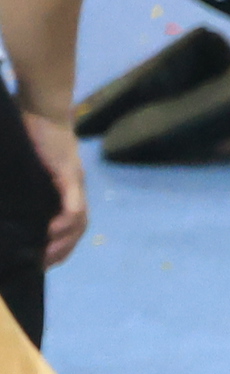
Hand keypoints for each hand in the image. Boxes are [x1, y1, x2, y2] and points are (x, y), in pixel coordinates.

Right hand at [20, 106, 81, 266]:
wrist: (41, 107)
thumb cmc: (30, 132)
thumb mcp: (25, 166)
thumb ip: (22, 185)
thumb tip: (6, 202)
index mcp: (64, 188)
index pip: (71, 224)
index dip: (61, 245)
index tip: (44, 262)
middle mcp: (74, 188)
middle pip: (78, 229)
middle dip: (63, 250)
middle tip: (43, 266)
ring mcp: (74, 182)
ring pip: (79, 221)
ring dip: (65, 240)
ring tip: (46, 254)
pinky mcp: (69, 174)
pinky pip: (73, 204)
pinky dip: (66, 220)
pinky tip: (52, 232)